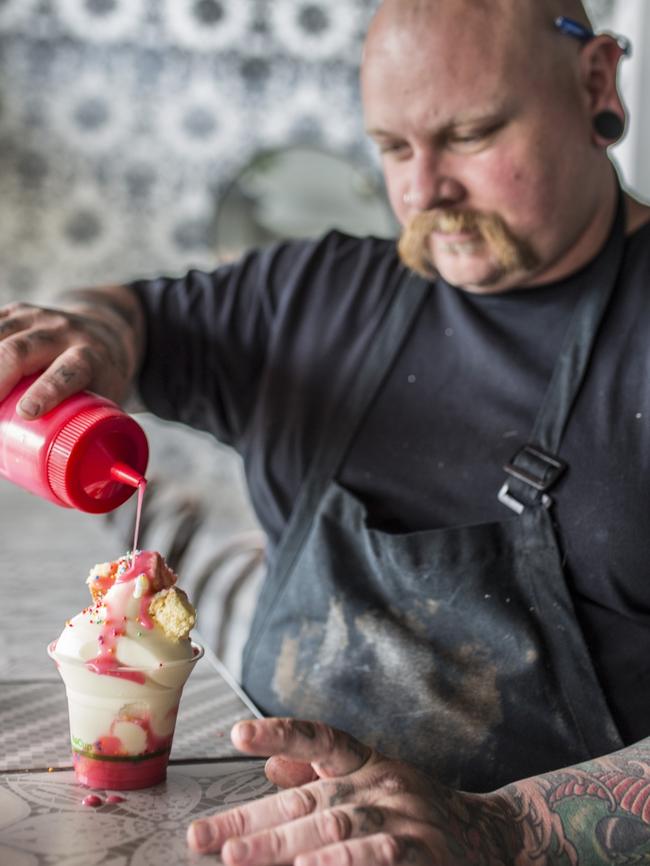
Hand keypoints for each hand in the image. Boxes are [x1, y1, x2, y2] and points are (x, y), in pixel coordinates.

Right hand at [0, 288, 141, 417]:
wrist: (107, 331)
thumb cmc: (103, 378)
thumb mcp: (111, 398)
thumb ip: (99, 424)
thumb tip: (75, 477)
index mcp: (93, 355)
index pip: (72, 369)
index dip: (49, 390)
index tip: (27, 411)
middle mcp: (67, 331)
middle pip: (24, 350)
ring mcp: (41, 317)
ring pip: (3, 334)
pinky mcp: (20, 311)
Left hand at [187, 718, 514, 864]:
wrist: (489, 837)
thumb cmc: (417, 810)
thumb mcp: (372, 782)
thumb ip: (321, 773)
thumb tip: (271, 766)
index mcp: (365, 763)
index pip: (320, 738)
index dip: (279, 732)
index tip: (236, 734)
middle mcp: (381, 783)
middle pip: (309, 797)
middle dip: (253, 821)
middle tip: (206, 839)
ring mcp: (403, 818)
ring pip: (335, 828)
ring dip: (284, 845)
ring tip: (239, 857)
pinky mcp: (421, 853)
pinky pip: (378, 857)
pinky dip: (343, 864)